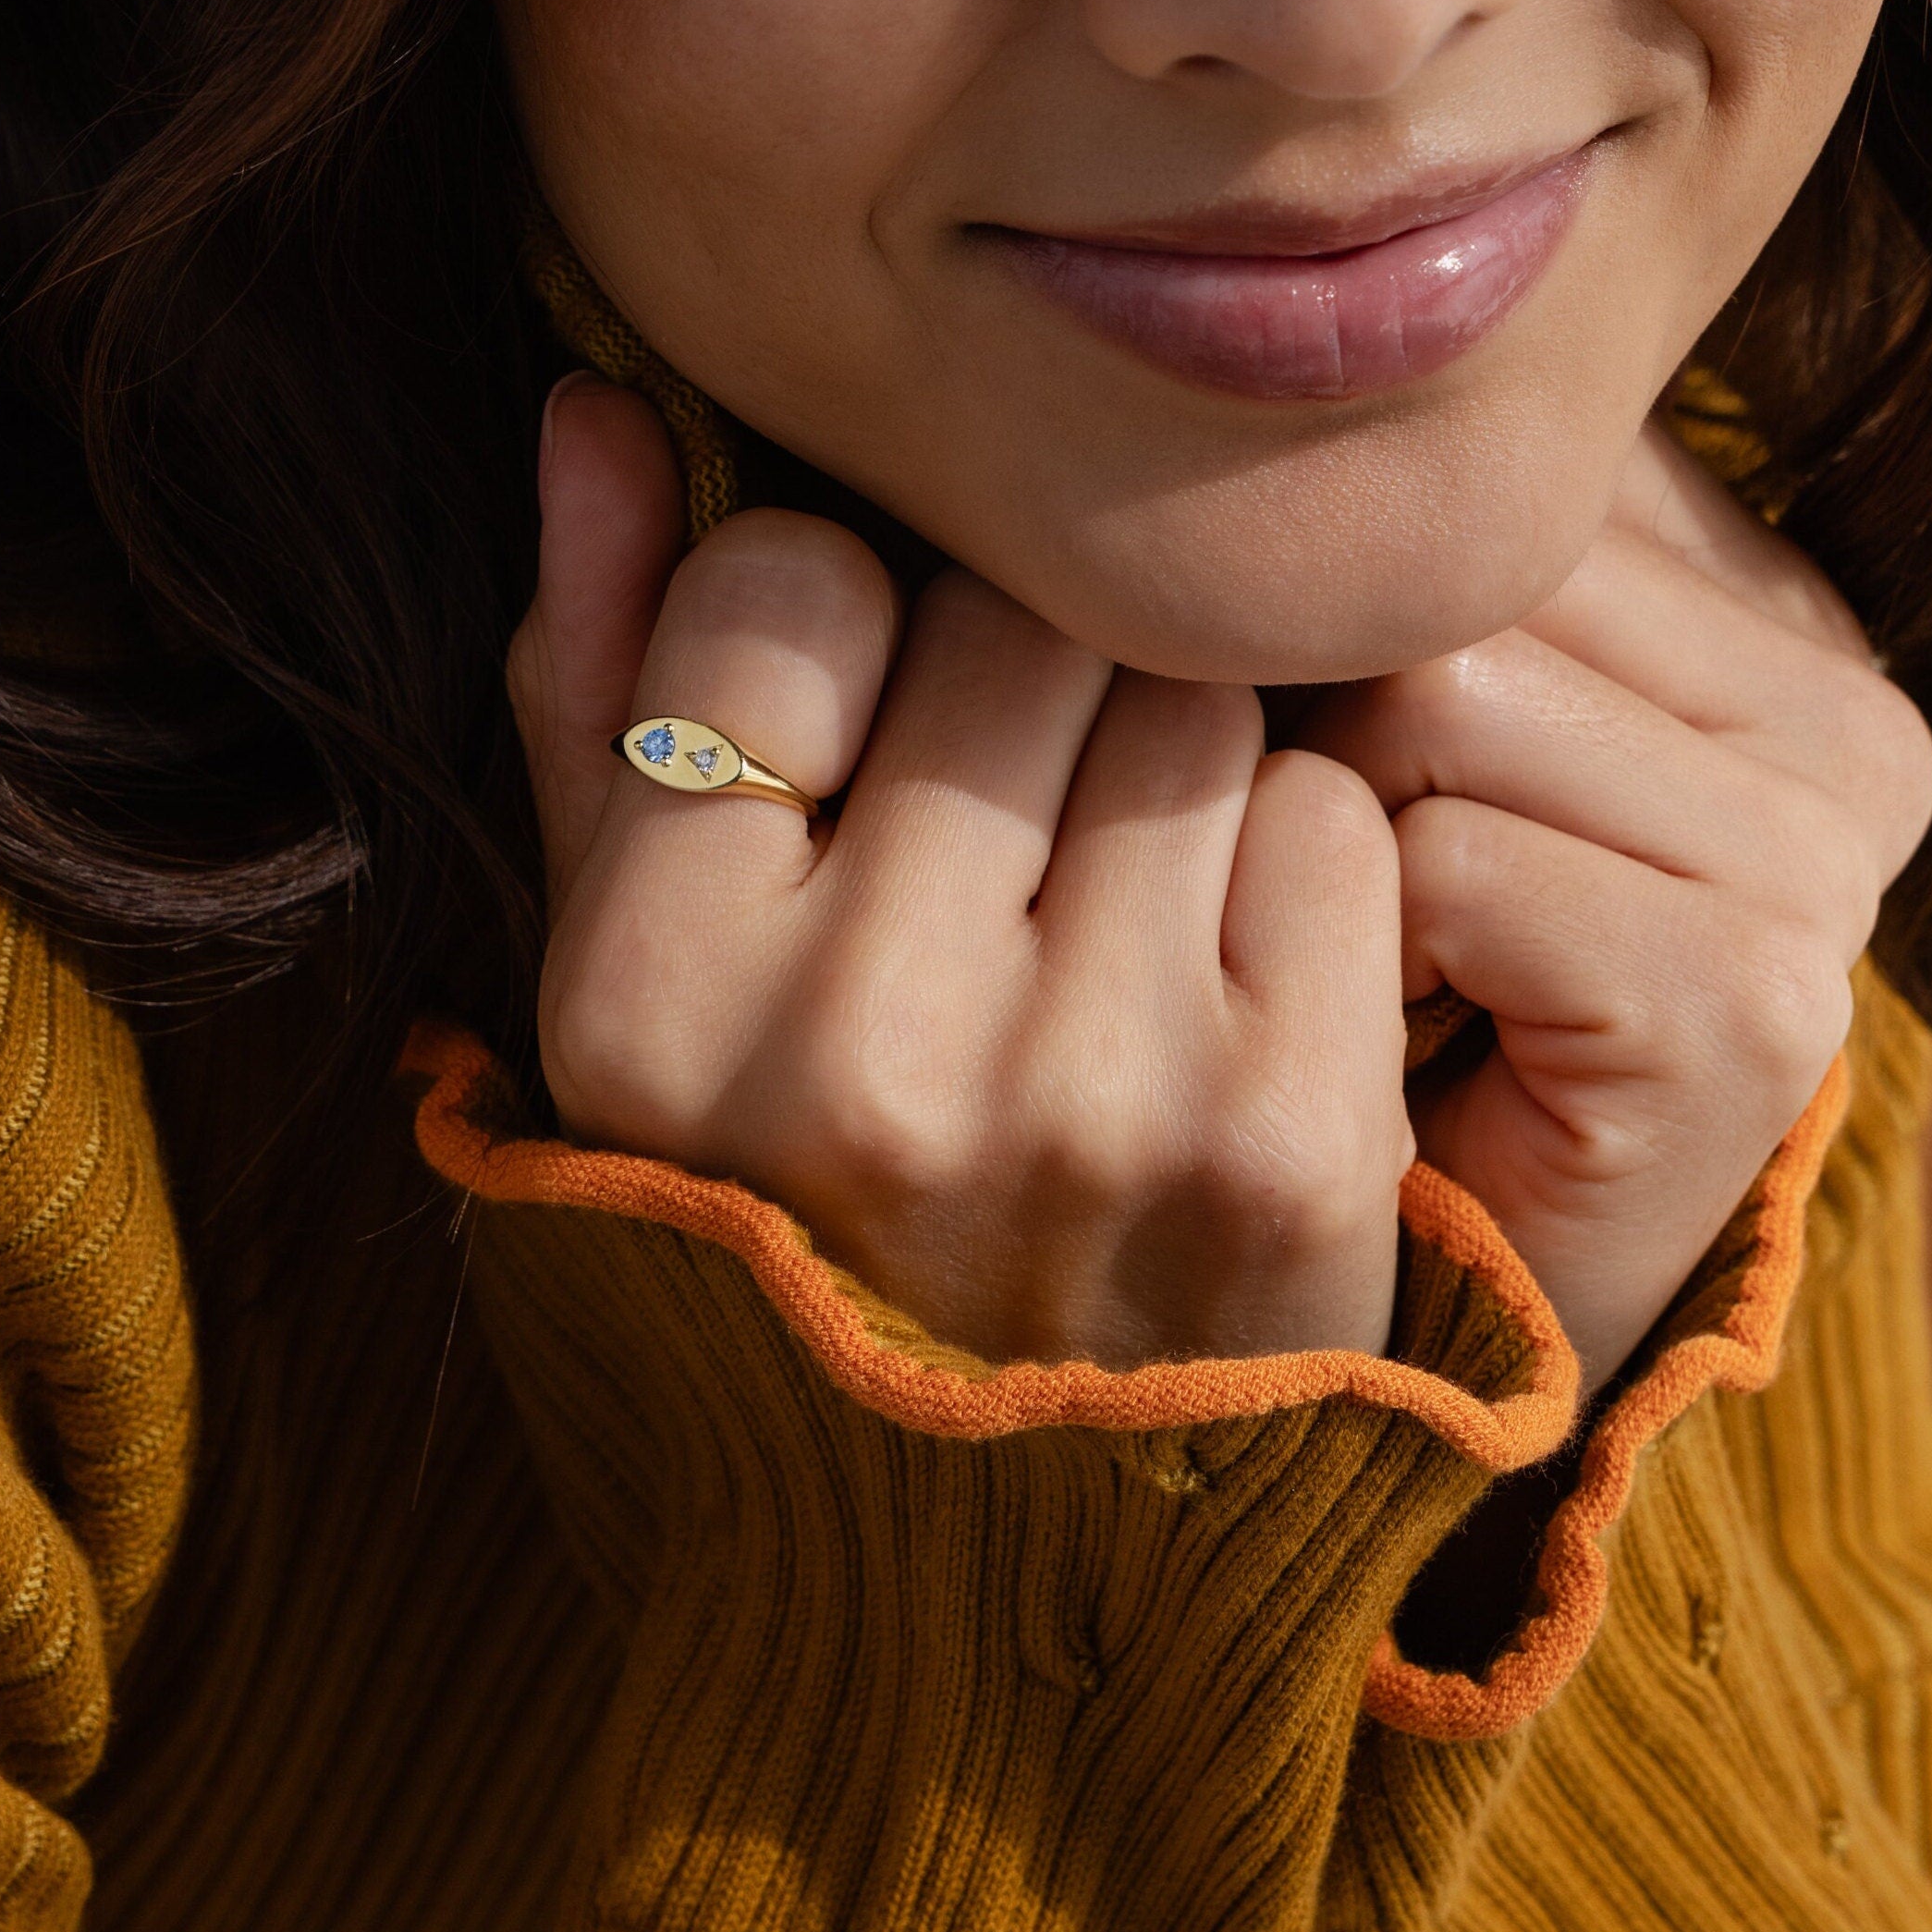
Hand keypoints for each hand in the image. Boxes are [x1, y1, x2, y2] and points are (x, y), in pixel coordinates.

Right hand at [509, 375, 1415, 1372]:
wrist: (975, 1528)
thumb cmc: (778, 1194)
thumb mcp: (638, 969)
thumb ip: (595, 687)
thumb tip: (603, 403)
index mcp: (645, 995)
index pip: (780, 583)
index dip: (824, 625)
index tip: (837, 738)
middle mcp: (853, 1049)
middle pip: (1014, 621)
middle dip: (1012, 686)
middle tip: (998, 831)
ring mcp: (1086, 1097)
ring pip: (1191, 700)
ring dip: (1158, 765)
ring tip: (1101, 911)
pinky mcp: (1287, 1142)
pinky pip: (1335, 821)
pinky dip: (1291, 867)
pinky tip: (1218, 985)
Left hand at [1301, 421, 1931, 1393]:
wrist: (1444, 1254)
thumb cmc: (1398, 966)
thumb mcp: (1422, 722)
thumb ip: (1422, 565)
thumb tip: (1276, 400)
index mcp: (1780, 622)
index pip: (1503, 480)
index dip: (1356, 611)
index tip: (1345, 745)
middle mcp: (1845, 722)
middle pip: (1459, 576)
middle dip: (1333, 713)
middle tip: (1352, 863)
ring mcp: (1826, 859)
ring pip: (1436, 694)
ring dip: (1342, 826)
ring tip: (1387, 939)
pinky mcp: (1751, 995)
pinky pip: (1446, 860)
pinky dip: (1374, 940)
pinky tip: (1417, 1016)